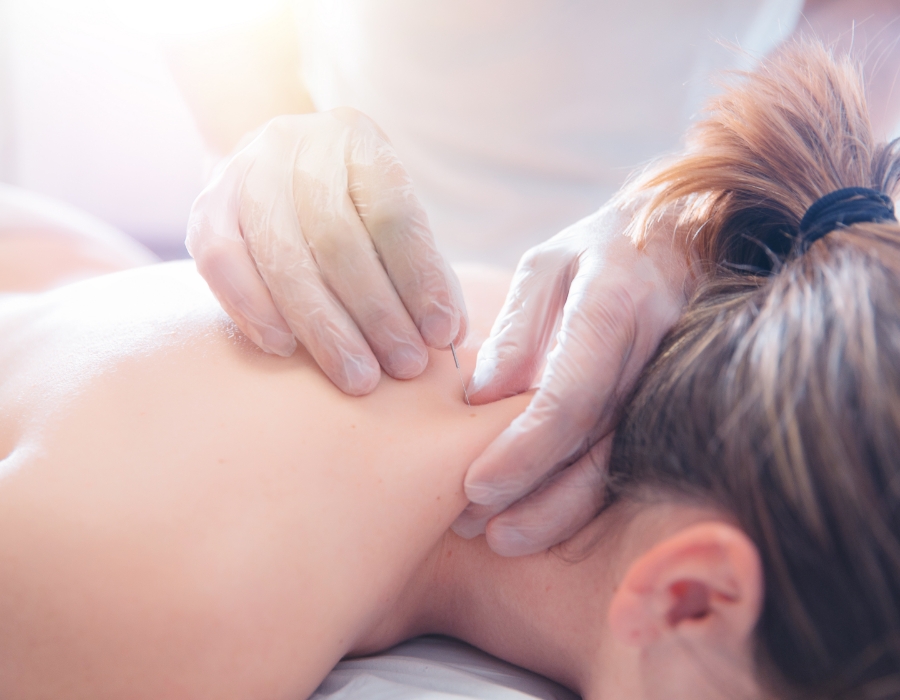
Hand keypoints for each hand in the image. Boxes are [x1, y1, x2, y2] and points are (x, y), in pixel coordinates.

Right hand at [186, 108, 466, 394]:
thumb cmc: (349, 205)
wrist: (275, 167)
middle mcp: (298, 144)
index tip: (441, 333)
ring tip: (358, 377)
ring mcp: (246, 170)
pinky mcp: (206, 204)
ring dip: (323, 328)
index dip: (420, 278)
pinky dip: (253, 308)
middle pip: (337, 238)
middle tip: (404, 365)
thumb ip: (422, 268)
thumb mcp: (391, 218)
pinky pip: (220, 260)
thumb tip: (448, 331)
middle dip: (376, 313)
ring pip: (282, 255)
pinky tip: (283, 348)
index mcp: (358, 139)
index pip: (394, 212)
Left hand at [453, 203, 688, 555]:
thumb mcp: (548, 265)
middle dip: (533, 496)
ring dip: (557, 510)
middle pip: (592, 443)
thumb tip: (480, 399)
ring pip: (615, 463)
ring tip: (502, 538)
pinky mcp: (666, 403)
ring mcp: (667, 381)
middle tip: (476, 530)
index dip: (523, 451)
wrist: (684, 238)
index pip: (568, 396)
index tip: (476, 487)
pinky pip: (626, 458)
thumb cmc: (600, 248)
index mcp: (615, 304)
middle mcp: (651, 351)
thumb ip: (517, 330)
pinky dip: (583, 495)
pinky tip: (543, 516)